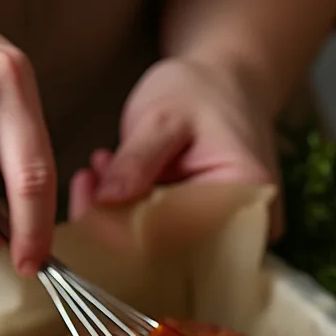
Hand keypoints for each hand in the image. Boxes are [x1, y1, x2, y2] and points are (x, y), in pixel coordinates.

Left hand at [68, 57, 281, 238]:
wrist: (228, 83)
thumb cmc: (202, 92)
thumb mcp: (163, 116)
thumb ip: (136, 159)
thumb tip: (104, 201)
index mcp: (245, 197)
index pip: (183, 239)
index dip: (129, 235)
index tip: (90, 208)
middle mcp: (246, 227)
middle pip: (175, 253)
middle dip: (122, 227)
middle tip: (88, 188)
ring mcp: (230, 235)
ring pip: (167, 249)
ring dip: (125, 219)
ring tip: (102, 175)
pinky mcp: (210, 234)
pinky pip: (168, 239)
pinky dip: (138, 216)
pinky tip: (117, 184)